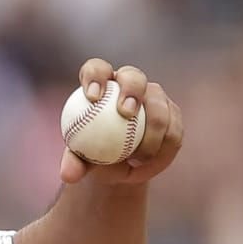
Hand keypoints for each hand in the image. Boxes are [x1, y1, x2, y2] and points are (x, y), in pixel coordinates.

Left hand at [59, 59, 183, 186]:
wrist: (119, 169)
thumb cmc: (93, 159)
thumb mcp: (80, 162)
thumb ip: (74, 163)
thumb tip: (68, 174)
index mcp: (102, 85)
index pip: (97, 69)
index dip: (96, 76)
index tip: (93, 97)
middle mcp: (130, 85)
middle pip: (134, 77)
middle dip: (132, 89)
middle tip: (126, 112)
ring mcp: (154, 98)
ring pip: (159, 106)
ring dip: (151, 133)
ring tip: (136, 158)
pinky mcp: (172, 115)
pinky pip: (173, 129)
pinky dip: (161, 148)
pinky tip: (148, 162)